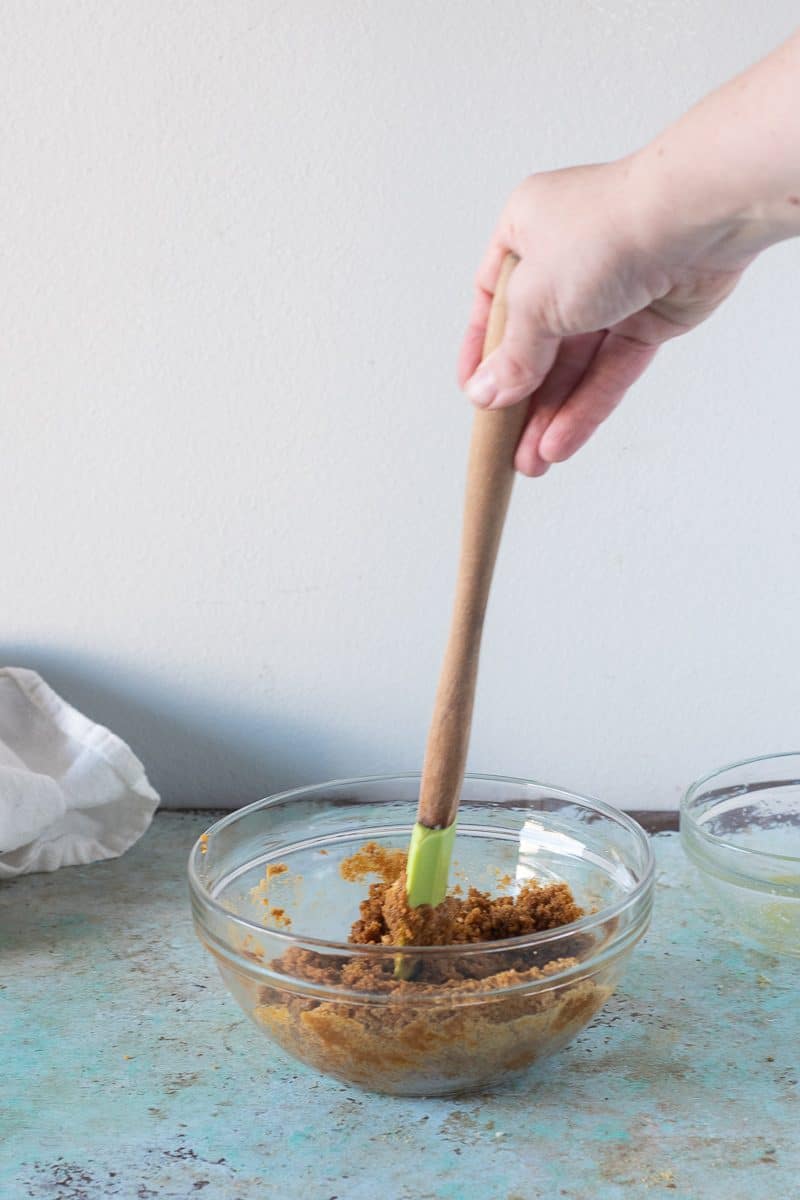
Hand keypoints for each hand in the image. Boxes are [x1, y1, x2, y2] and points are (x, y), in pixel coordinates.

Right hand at [458, 160, 746, 474]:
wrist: (695, 219)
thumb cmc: (604, 231)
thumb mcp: (534, 300)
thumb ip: (512, 356)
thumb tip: (485, 394)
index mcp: (528, 229)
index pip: (494, 298)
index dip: (482, 349)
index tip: (473, 392)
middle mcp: (569, 255)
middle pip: (538, 340)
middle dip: (522, 398)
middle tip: (504, 443)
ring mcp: (614, 287)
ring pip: (576, 363)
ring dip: (552, 413)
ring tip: (530, 462)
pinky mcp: (652, 316)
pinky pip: (611, 369)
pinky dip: (587, 405)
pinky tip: (562, 442)